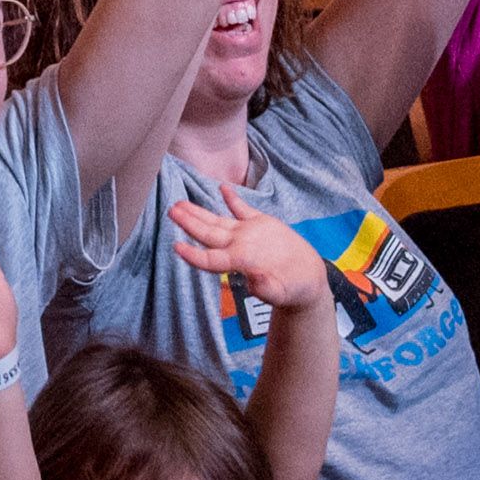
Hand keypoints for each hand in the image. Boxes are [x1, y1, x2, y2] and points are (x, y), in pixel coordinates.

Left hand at [167, 194, 327, 319]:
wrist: (307, 280)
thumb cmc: (293, 290)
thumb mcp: (281, 292)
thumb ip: (267, 289)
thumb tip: (255, 283)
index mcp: (240, 262)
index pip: (211, 259)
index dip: (193, 255)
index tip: (177, 247)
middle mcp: (239, 246)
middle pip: (208, 234)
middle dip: (189, 223)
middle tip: (171, 211)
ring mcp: (248, 234)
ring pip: (219, 220)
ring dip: (200, 212)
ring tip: (181, 203)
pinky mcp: (262, 224)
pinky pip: (243, 209)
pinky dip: (232, 199)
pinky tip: (222, 187)